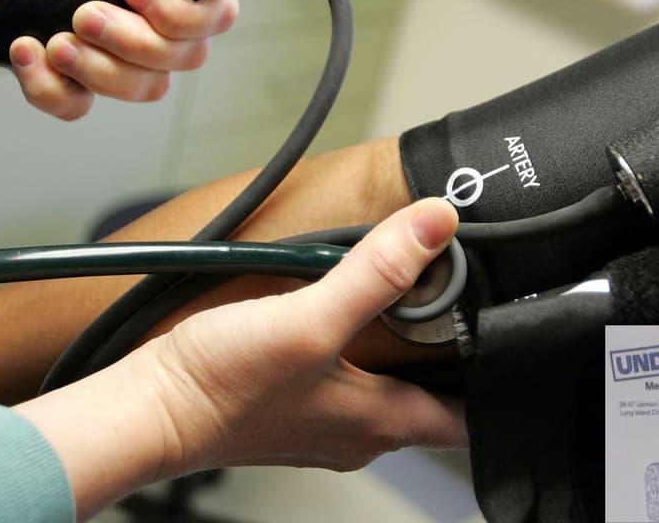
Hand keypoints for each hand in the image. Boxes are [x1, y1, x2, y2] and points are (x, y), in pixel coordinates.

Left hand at [0, 0, 243, 119]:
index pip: (214, 14)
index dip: (185, 18)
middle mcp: (139, 10)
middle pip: (182, 60)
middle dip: (132, 44)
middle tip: (83, 12)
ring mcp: (102, 45)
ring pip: (139, 90)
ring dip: (96, 69)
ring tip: (53, 35)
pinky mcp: (60, 71)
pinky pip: (78, 107)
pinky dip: (49, 85)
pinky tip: (24, 48)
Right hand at [15, 197, 466, 516]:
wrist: (146, 410)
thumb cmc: (219, 387)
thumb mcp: (309, 320)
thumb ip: (375, 273)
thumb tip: (436, 226)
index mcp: (380, 422)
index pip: (468, 423)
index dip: (497, 384)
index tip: (513, 344)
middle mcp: (357, 432)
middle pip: (431, 402)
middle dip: (453, 360)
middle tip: (463, 307)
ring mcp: (321, 423)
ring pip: (387, 391)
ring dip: (403, 353)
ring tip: (410, 302)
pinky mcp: (288, 408)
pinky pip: (344, 382)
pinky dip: (357, 351)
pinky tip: (338, 317)